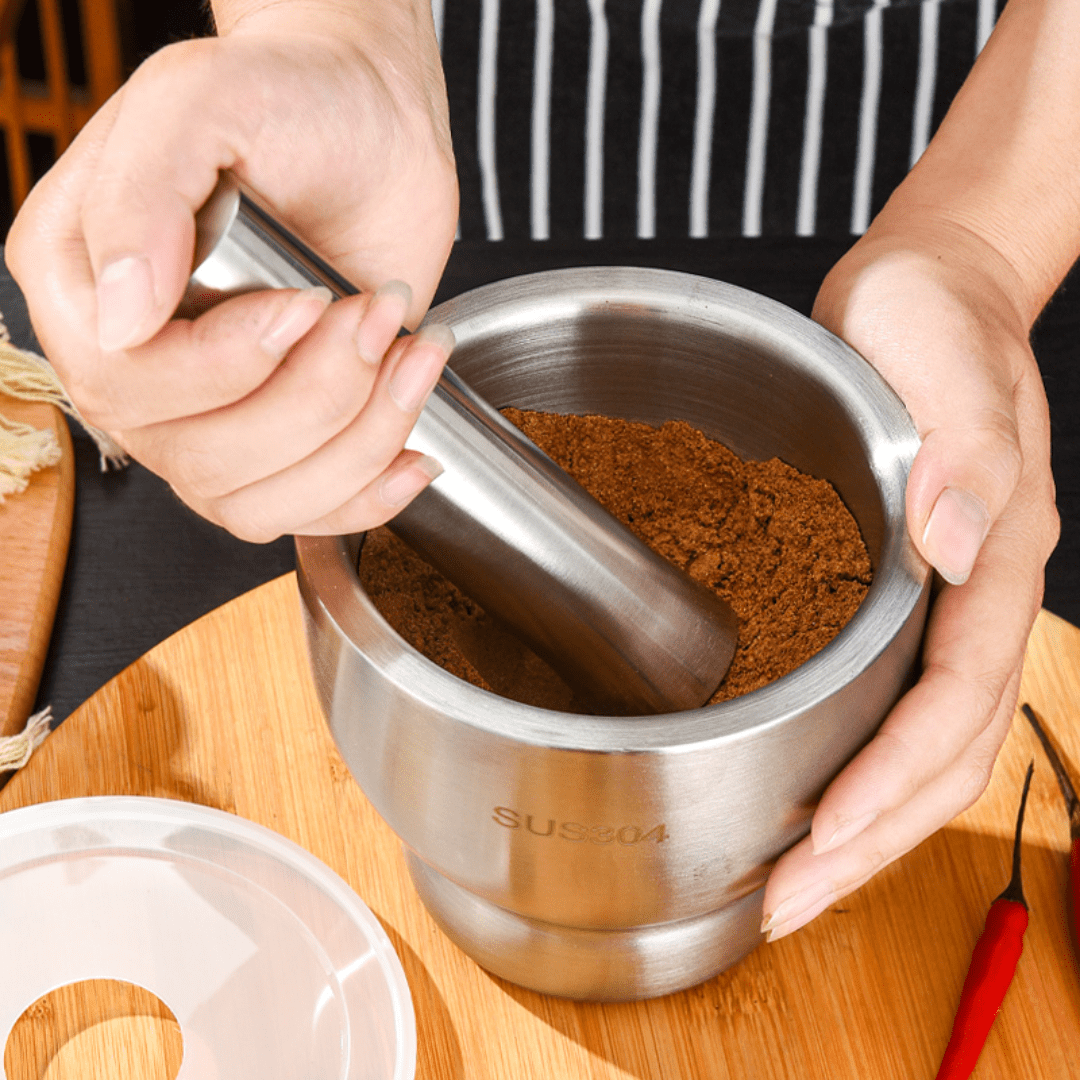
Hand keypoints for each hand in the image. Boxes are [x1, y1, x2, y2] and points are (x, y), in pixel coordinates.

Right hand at [6, 0, 458, 540]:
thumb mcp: (199, 102)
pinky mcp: (279, 442)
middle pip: (196, 456)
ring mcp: (207, 416)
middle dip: (313, 395)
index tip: (308, 302)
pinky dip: (368, 493)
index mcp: (81, 286)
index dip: (227, 364)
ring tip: (411, 351)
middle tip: (374, 312)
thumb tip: (119, 315)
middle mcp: (134, 365)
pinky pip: (303, 514)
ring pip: (254, 501)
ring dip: (354, 439)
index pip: (125, 381)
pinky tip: (414, 450)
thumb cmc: (283, 102)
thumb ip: (141, 196)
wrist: (369, 124)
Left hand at [762, 219, 1059, 939]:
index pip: (951, 701)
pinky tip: (791, 794)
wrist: (928, 292)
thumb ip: (966, 443)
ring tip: (783, 885)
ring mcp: (938, 603)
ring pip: (913, 748)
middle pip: (937, 756)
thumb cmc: (930, 312)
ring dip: (853, 826)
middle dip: (863, 842)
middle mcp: (975, 594)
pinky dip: (843, 766)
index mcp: (996, 554)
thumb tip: (961, 543)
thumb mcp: (939, 351)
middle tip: (783, 907)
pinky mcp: (896, 597)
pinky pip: (881, 705)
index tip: (818, 839)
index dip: (887, 780)